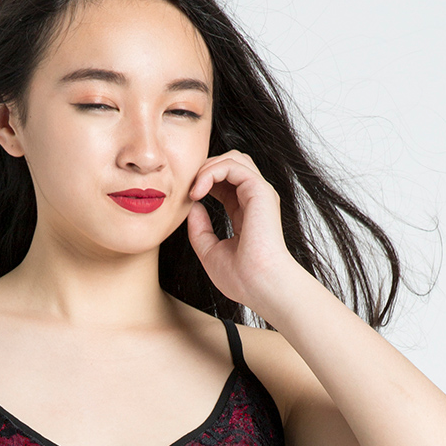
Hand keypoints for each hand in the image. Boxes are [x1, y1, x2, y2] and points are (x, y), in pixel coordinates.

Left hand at [186, 151, 299, 315]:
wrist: (260, 286)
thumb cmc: (241, 278)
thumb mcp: (210, 251)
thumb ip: (200, 228)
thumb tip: (191, 206)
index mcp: (245, 212)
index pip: (224, 182)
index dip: (202, 182)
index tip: (185, 199)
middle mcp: (254, 199)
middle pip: (229, 163)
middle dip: (204, 169)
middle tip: (186, 191)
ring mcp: (259, 193)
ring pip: (232, 158)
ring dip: (207, 168)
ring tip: (192, 190)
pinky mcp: (259, 191)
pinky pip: (232, 164)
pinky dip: (211, 172)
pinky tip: (198, 191)